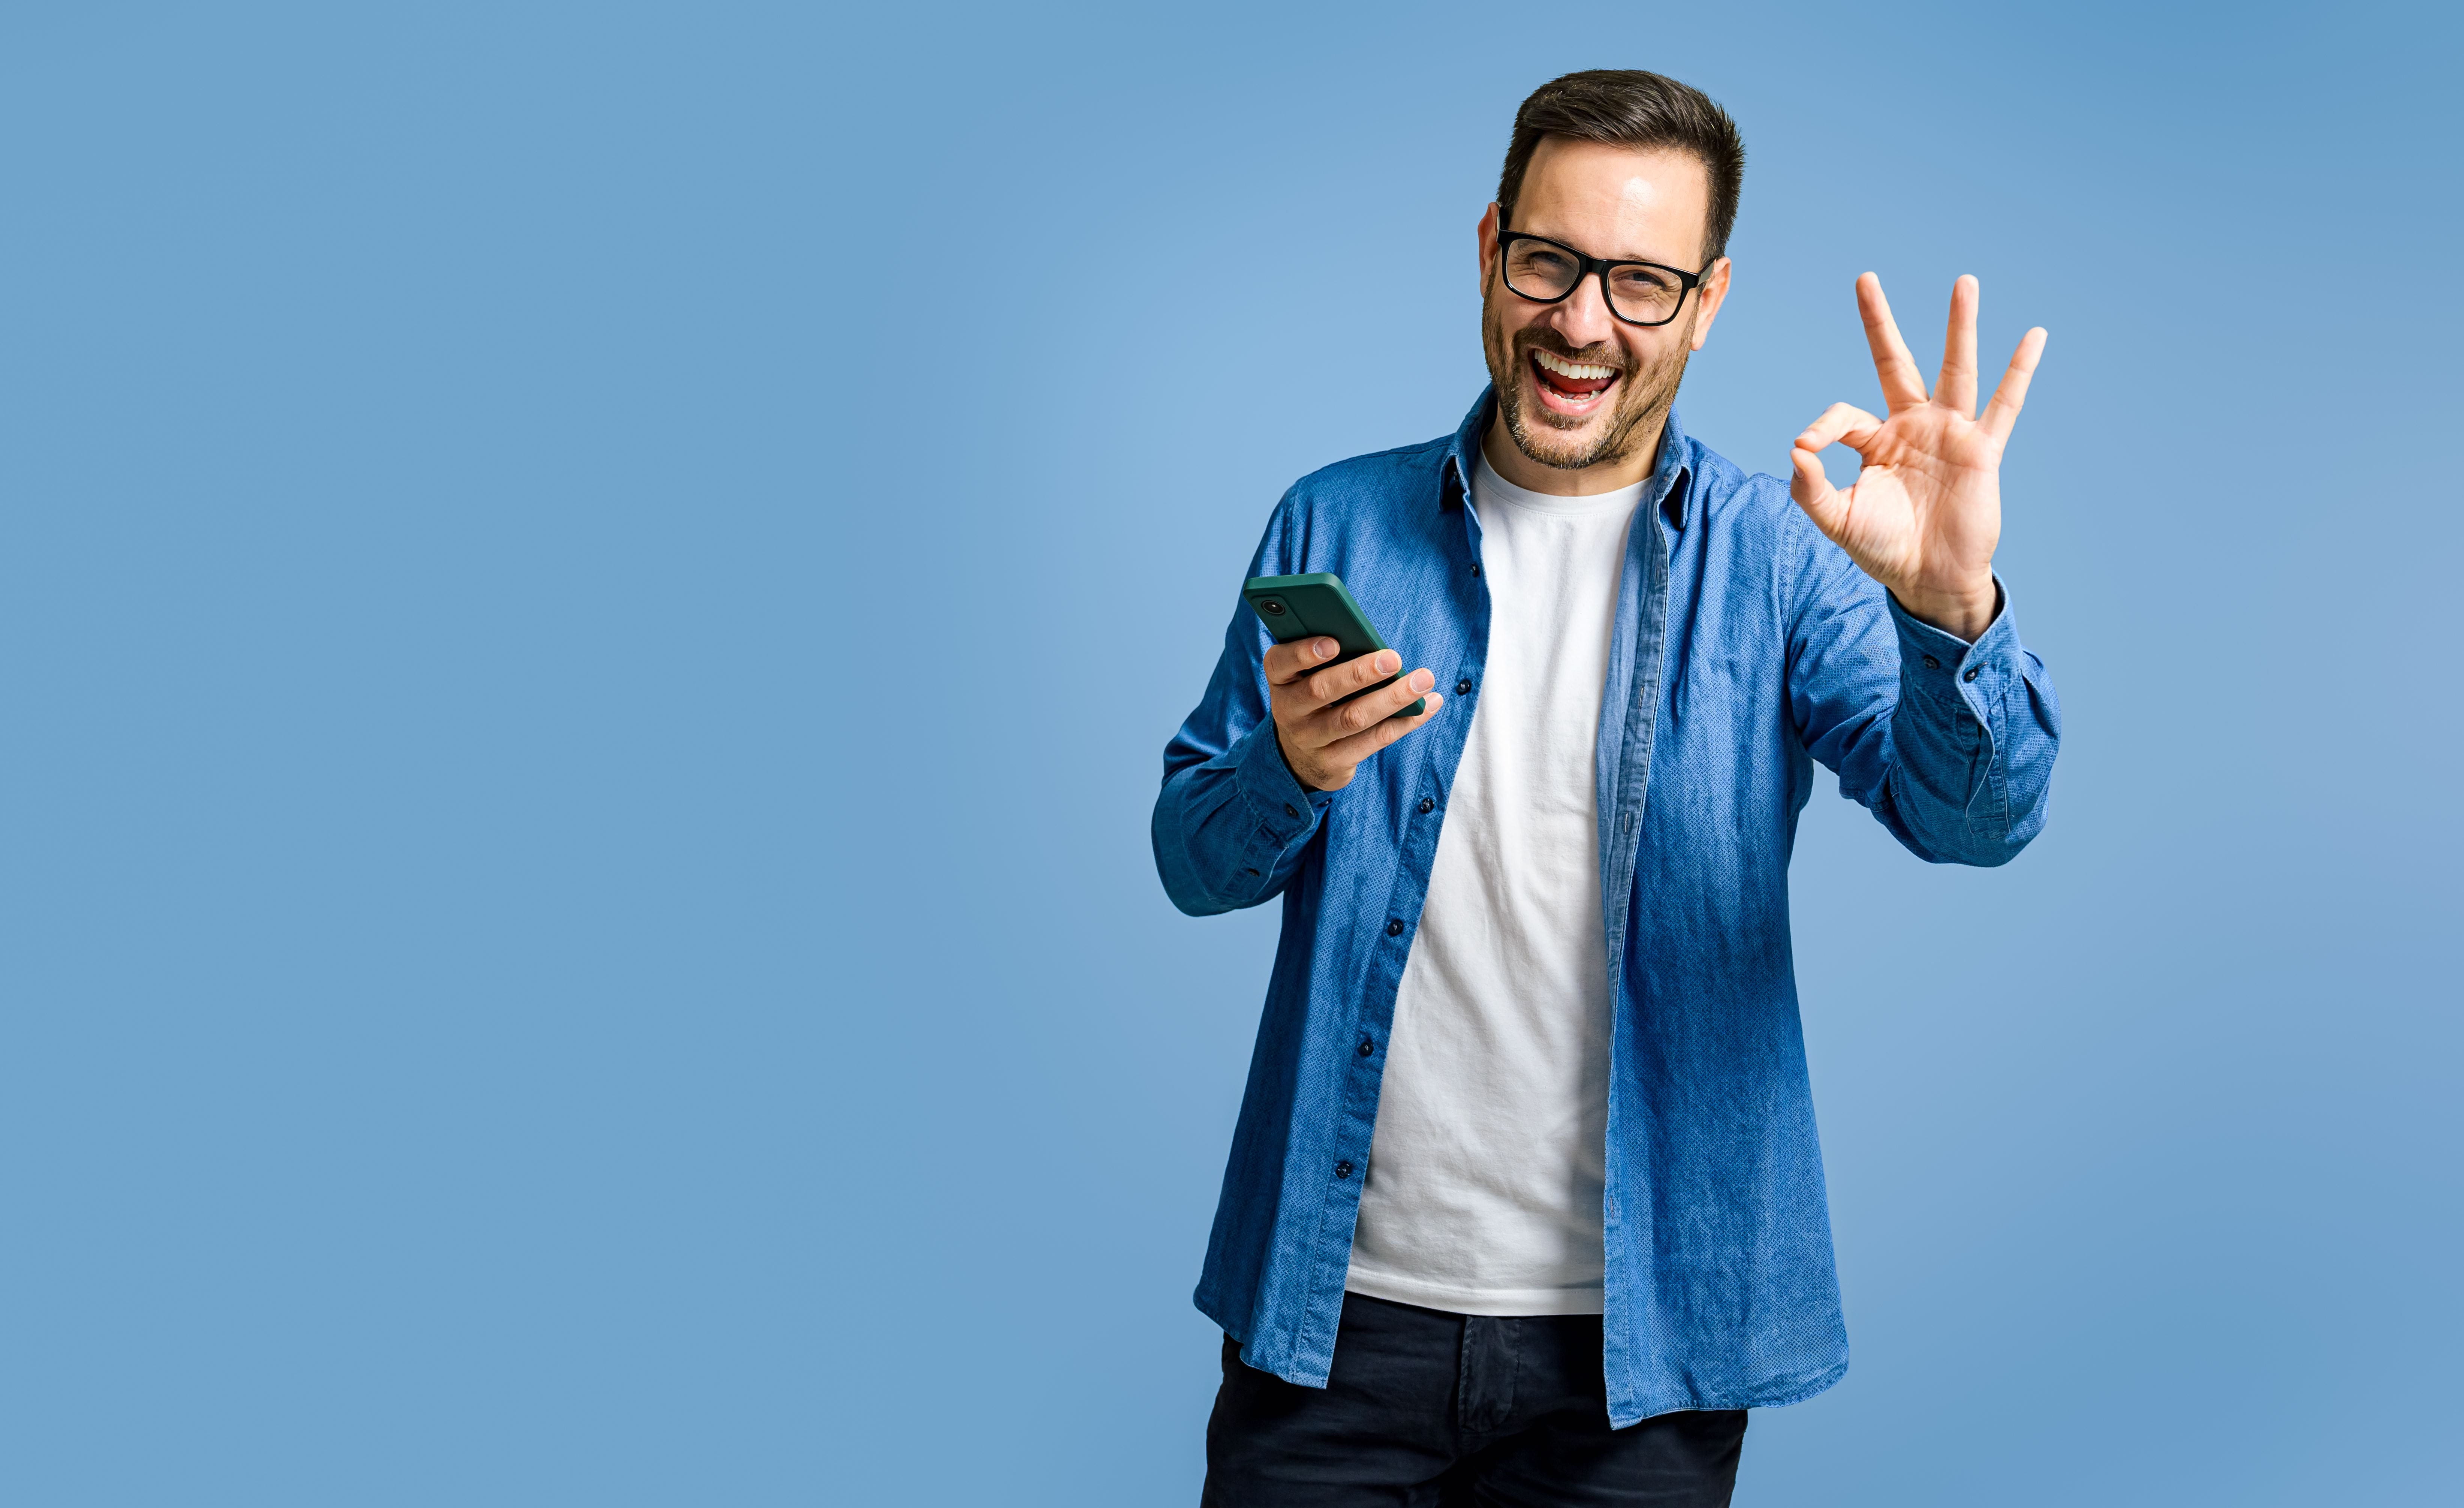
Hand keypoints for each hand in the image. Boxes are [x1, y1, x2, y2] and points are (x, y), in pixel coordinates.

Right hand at [1264, 638, 1442, 792]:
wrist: (1300, 757)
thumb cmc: (1314, 700)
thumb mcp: (1308, 676)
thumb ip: (1329, 658)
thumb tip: (1374, 643)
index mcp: (1281, 680)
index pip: (1281, 663)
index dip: (1304, 652)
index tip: (1334, 642)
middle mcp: (1289, 711)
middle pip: (1321, 690)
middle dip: (1360, 673)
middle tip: (1393, 659)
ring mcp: (1310, 739)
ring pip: (1353, 718)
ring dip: (1392, 698)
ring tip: (1423, 681)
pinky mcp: (1334, 762)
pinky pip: (1374, 740)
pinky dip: (1404, 721)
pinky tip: (1427, 705)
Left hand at [1789, 273, 2045, 640]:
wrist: (1928, 579)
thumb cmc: (1883, 549)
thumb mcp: (1837, 520)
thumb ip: (1810, 488)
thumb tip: (1796, 447)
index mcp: (1875, 442)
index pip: (1844, 416)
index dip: (1823, 428)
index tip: (1809, 449)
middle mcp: (1911, 427)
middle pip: (1895, 363)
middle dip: (1880, 323)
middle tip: (1865, 279)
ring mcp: (1949, 433)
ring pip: (1955, 368)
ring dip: (1959, 325)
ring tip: (1964, 282)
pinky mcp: (1982, 449)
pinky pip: (2004, 404)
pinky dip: (2020, 371)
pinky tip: (2034, 336)